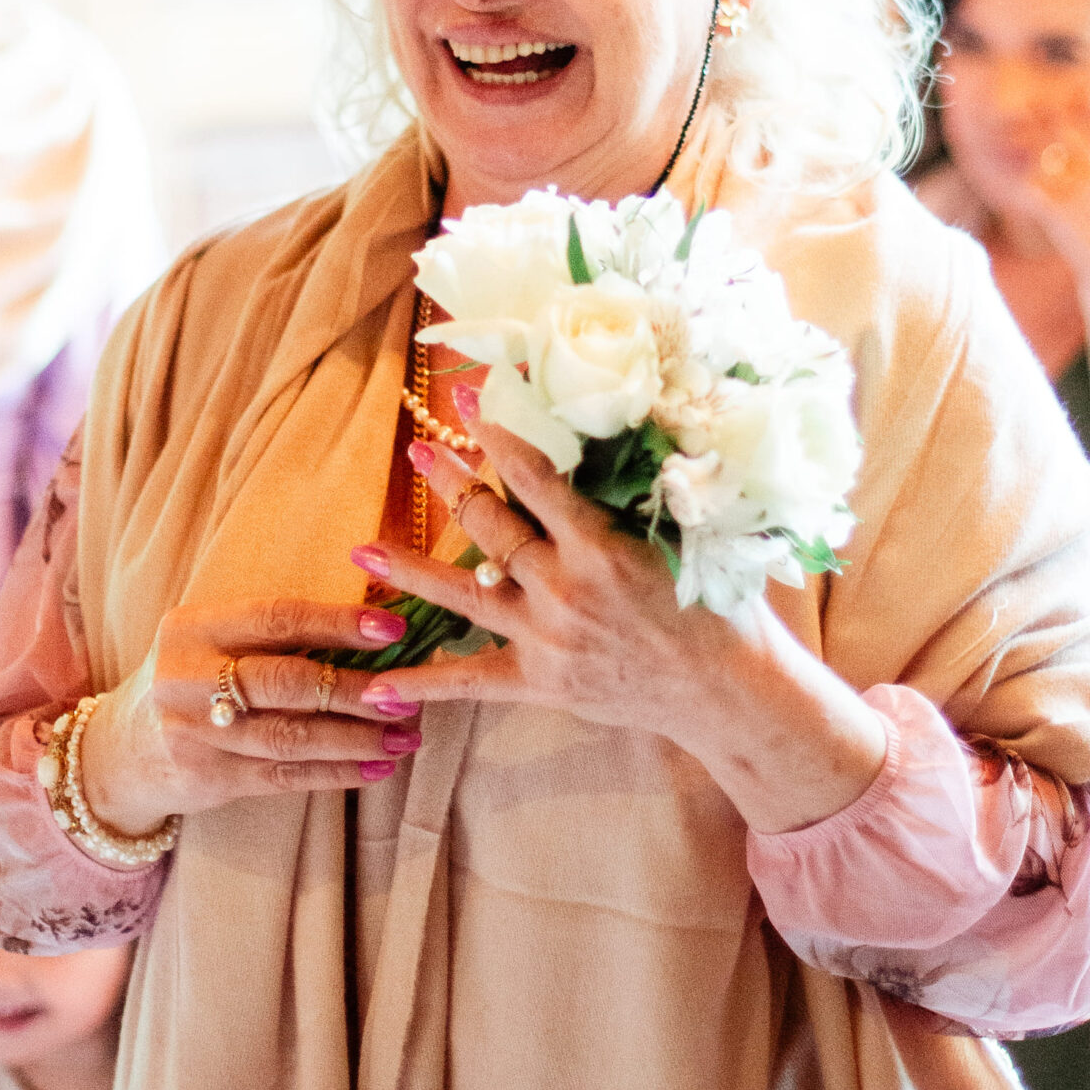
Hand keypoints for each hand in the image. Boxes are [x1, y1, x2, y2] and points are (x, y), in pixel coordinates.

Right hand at [77, 598, 426, 840]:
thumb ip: (274, 634)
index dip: (337, 622)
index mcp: (193, 628)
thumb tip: (373, 625)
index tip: (394, 628)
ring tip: (405, 737)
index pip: (276, 619)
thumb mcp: (211, 642)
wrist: (122, 751)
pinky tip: (377, 769)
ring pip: (291, 737)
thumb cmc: (191, 681)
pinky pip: (285, 777)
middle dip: (356, 690)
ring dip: (357, 738)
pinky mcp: (209, 779)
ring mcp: (195, 735)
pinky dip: (337, 773)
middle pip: (286, 682)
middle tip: (410, 695)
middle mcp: (187, 678)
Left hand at [356, 410, 885, 834]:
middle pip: (490, 525)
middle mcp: (563, 589)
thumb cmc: (718, 604)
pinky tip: (378, 686)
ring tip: (364, 548)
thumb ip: (641, 492)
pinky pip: (470, 681)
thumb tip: (621, 431)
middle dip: (451, 481)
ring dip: (411, 569)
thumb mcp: (686, 534)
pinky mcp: (539, 682)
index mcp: (601, 546)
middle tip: (418, 446)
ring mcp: (545, 638)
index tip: (466, 400)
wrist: (725, 689)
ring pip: (463, 594)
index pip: (533, 477)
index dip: (495, 435)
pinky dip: (423, 684)